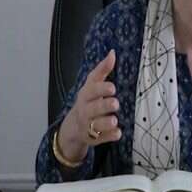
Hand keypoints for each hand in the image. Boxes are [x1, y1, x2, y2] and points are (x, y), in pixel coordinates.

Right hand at [58, 49, 120, 163]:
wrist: (74, 126)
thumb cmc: (88, 101)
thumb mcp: (92, 84)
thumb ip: (103, 69)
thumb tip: (112, 53)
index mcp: (85, 95)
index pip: (91, 91)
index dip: (101, 89)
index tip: (112, 88)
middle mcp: (85, 110)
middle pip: (93, 108)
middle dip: (104, 106)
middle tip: (115, 103)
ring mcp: (88, 125)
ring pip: (96, 125)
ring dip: (105, 123)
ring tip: (114, 120)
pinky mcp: (93, 138)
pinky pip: (101, 138)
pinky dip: (109, 136)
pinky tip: (117, 133)